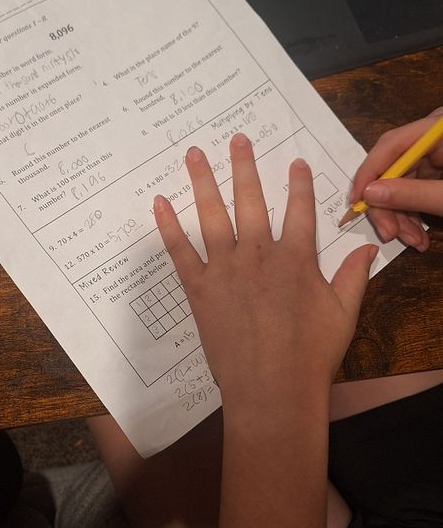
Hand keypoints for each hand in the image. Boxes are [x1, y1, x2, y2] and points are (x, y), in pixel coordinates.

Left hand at [154, 135, 376, 399]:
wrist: (271, 389)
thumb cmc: (311, 355)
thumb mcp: (344, 313)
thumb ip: (354, 276)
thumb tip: (368, 247)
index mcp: (296, 259)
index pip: (300, 210)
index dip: (299, 184)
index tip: (295, 161)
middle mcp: (259, 255)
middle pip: (251, 201)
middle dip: (245, 167)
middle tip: (237, 139)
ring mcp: (225, 270)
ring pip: (212, 216)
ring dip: (203, 182)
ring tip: (194, 153)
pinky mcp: (199, 290)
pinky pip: (180, 251)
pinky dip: (168, 226)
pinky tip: (159, 202)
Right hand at [350, 107, 442, 249]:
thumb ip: (412, 194)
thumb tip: (370, 194)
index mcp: (442, 129)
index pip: (392, 144)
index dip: (369, 174)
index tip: (357, 202)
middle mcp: (438, 138)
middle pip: (395, 168)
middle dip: (389, 205)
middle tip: (389, 234)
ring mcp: (441, 156)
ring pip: (403, 186)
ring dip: (402, 217)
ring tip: (413, 242)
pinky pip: (418, 193)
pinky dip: (415, 216)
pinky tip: (420, 237)